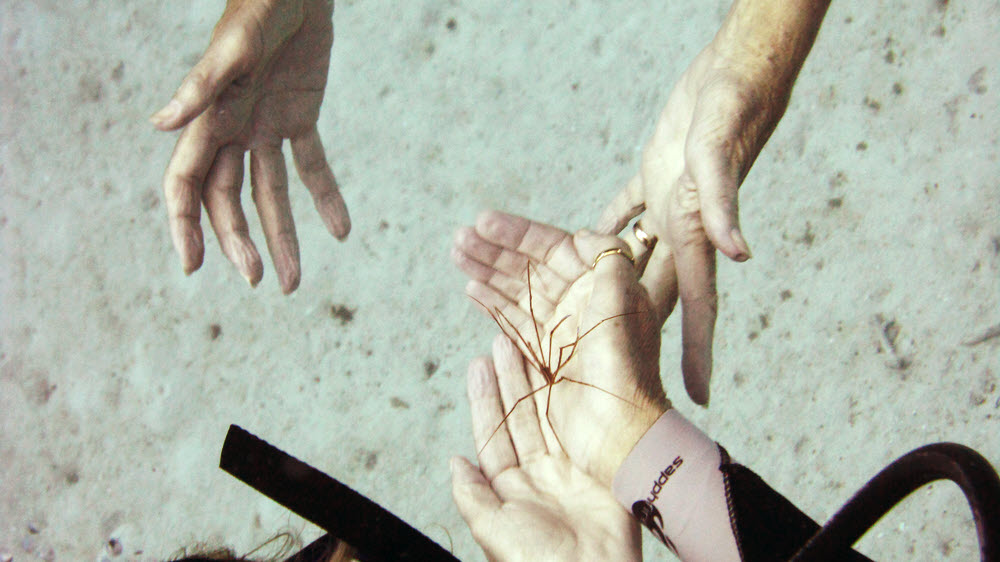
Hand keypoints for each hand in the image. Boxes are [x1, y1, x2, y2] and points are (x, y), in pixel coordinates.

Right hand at [152, 0, 349, 292]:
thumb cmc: (260, 6)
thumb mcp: (235, 46)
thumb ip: (202, 86)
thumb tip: (159, 124)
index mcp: (209, 118)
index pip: (187, 182)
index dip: (185, 224)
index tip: (193, 266)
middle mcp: (233, 130)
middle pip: (229, 199)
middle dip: (241, 241)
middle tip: (261, 280)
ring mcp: (266, 127)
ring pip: (269, 194)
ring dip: (282, 236)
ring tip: (294, 281)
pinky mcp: (300, 118)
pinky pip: (312, 166)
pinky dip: (326, 197)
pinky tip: (340, 231)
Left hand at [451, 335, 641, 561]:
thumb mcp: (493, 529)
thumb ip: (472, 495)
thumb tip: (454, 462)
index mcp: (509, 490)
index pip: (493, 435)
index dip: (485, 400)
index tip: (478, 366)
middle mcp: (537, 476)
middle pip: (520, 418)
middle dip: (511, 381)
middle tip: (502, 342)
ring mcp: (568, 470)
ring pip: (549, 416)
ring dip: (538, 382)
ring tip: (527, 345)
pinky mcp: (597, 469)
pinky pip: (580, 427)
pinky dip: (571, 400)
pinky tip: (564, 372)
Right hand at [453, 210, 669, 485]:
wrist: (619, 428)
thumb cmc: (625, 365)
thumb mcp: (624, 301)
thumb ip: (608, 258)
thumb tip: (581, 234)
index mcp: (599, 283)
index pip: (553, 248)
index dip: (518, 233)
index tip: (484, 221)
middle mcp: (579, 302)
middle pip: (530, 266)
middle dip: (494, 250)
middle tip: (459, 238)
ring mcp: (561, 329)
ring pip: (517, 291)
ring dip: (487, 271)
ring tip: (457, 254)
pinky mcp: (545, 357)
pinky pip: (513, 321)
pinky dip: (491, 303)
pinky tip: (471, 288)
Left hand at [598, 37, 804, 404]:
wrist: (737, 71)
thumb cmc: (732, 108)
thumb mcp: (718, 154)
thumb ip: (724, 202)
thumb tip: (740, 254)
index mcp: (695, 235)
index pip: (698, 307)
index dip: (698, 352)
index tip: (699, 397)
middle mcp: (682, 229)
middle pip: (655, 293)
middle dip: (638, 330)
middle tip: (618, 368)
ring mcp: (669, 204)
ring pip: (631, 254)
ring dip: (608, 278)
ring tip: (584, 310)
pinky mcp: (657, 176)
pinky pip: (625, 211)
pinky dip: (606, 226)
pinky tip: (586, 241)